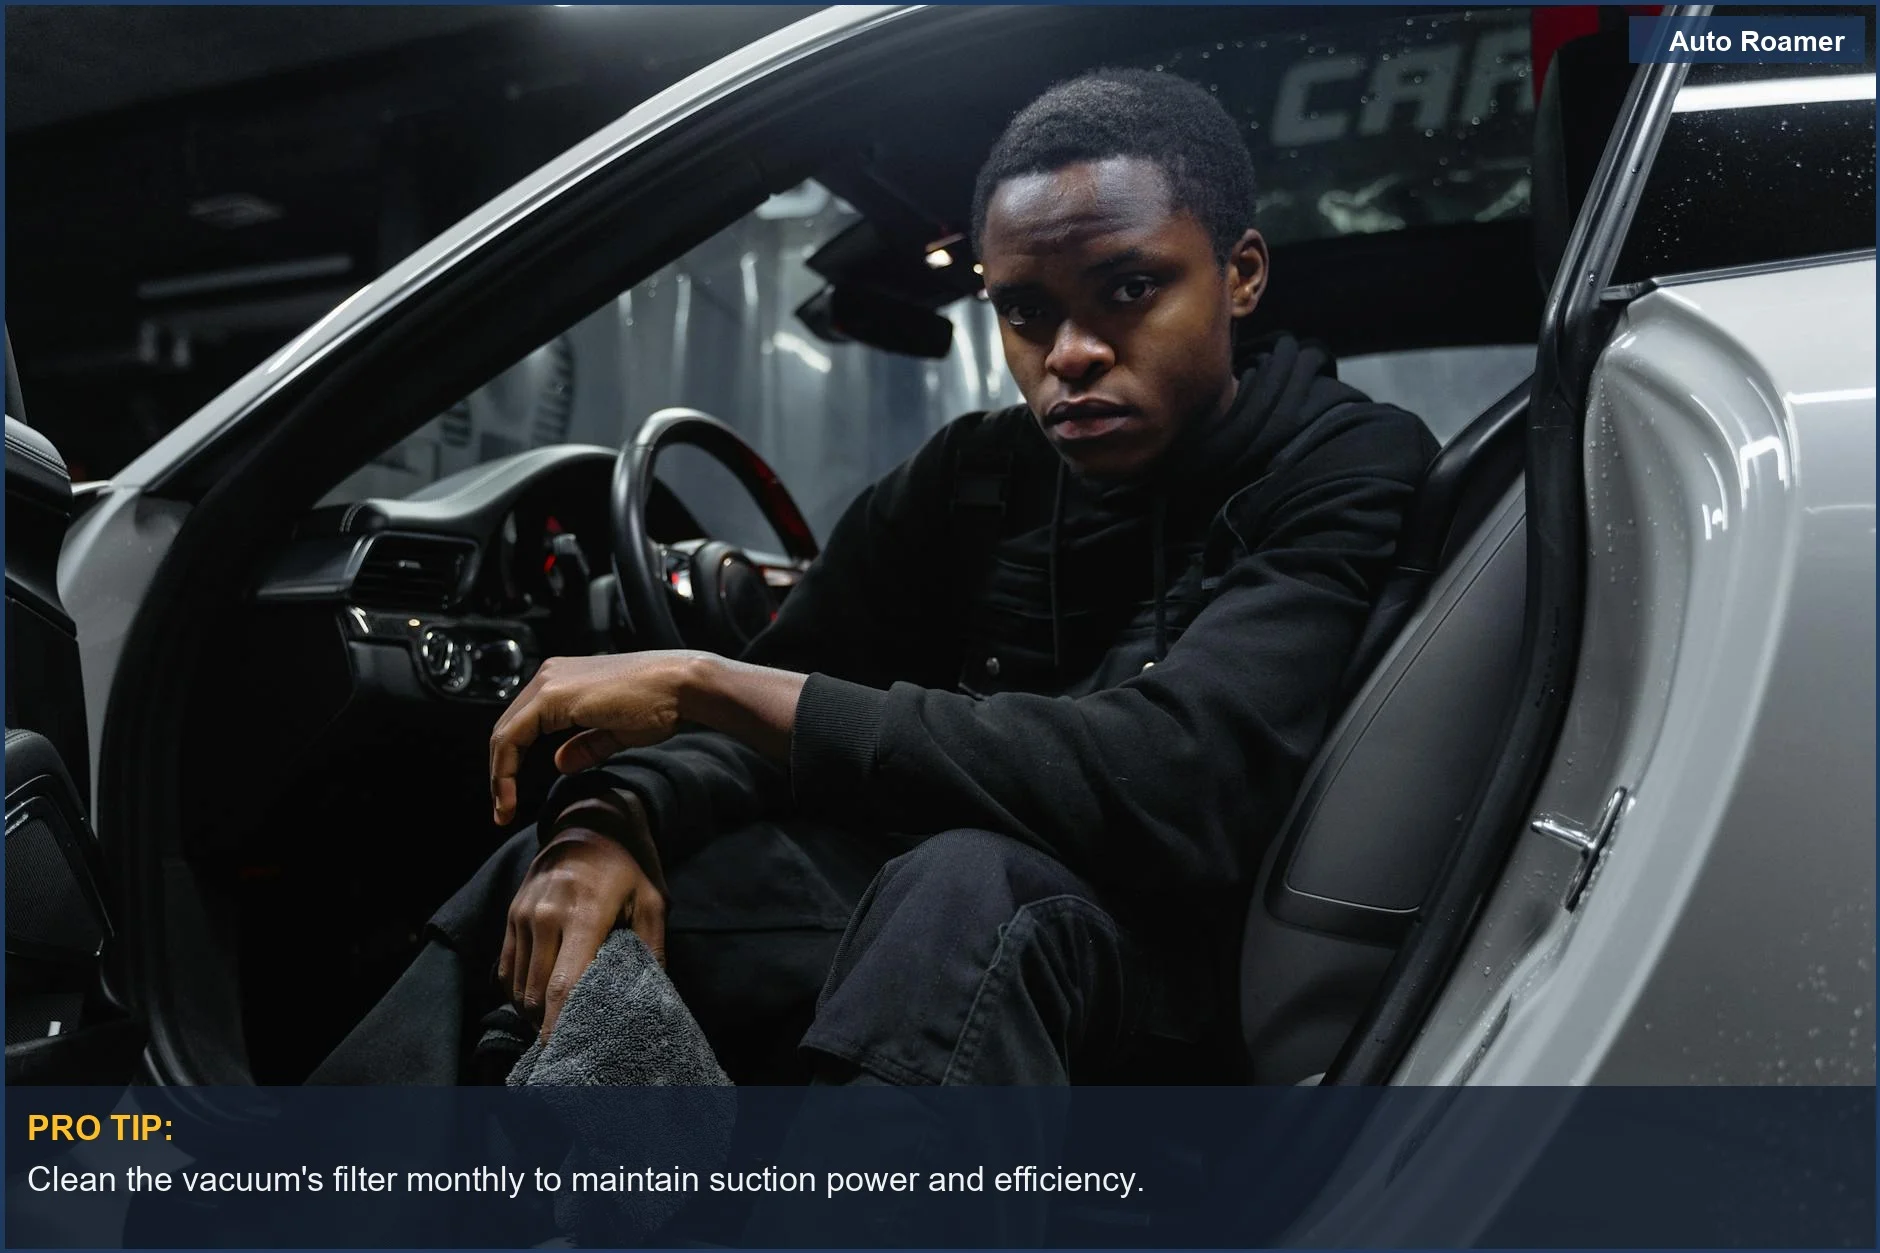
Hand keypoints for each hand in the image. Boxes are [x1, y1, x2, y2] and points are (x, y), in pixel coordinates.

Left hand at [489, 651, 706, 825]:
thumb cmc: (660, 704)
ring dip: (499, 776)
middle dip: (500, 773)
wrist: (681, 687)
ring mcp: (549, 683)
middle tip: (503, 809)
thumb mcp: (615, 731)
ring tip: (503, 809)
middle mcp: (550, 675)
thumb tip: (559, 763)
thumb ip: (585, 745)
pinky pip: (512, 737)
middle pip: (507, 729)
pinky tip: (509, 796)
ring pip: (504, 734)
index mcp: (563, 680)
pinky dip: (504, 770)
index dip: (511, 763)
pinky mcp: (551, 696)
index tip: (512, 798)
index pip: (522, 725)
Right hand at [497, 826, 666, 1039]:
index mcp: (585, 913)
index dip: (561, 1023)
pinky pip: (507, 969)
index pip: (565, 983)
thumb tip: (654, 995)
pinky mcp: (510, 915)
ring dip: (533, 1012)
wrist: (588, 823)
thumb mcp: (652, 900)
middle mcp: (547, 915)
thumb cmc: (627, 866)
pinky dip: (519, 993)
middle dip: (549, 1025)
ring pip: (519, 985)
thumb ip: (652, 948)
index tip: (566, 1050)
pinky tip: (539, 1002)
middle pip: (538, 992)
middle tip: (569, 1044)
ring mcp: (523, 914)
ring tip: (556, 1024)